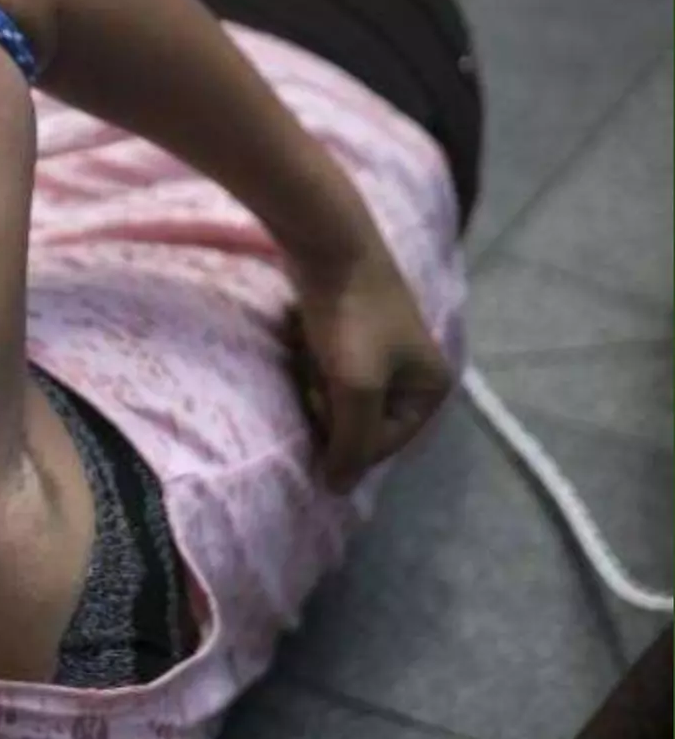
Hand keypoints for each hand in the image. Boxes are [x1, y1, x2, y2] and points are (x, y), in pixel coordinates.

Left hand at [287, 243, 452, 493]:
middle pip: (357, 425)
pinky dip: (311, 362)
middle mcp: (416, 375)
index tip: (326, 400)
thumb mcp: (356, 388)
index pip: (380, 447)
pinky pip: (326, 372)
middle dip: (330, 406)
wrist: (328, 247)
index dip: (343, 435)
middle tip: (320, 372)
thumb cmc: (351, 319)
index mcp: (432, 390)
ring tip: (313, 351)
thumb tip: (339, 491)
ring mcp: (385, 355)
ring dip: (316, 384)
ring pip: (336, 399)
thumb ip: (351, 444)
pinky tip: (306, 338)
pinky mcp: (355, 336)